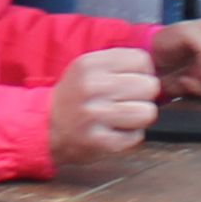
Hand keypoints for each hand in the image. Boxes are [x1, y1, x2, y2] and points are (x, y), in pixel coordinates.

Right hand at [47, 47, 157, 167]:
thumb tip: (154, 70)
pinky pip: (137, 136)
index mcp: (91, 64)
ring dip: (139, 117)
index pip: (142, 60)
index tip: (131, 80)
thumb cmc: (75, 96)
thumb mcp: (87, 67)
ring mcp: (96, 116)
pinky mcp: (100, 141)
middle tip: (126, 101)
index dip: (142, 72)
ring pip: (147, 112)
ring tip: (122, 117)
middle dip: (143, 95)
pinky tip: (113, 131)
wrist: (46, 127)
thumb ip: (118, 63)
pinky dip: (129, 136)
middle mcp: (92, 87)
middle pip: (149, 86)